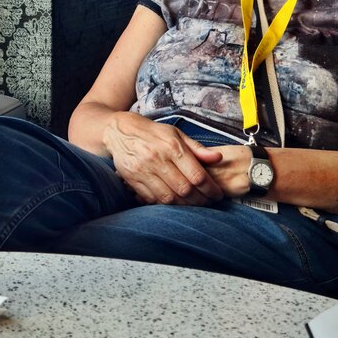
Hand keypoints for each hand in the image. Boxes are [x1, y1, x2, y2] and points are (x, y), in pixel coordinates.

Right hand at [103, 112, 224, 205]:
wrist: (119, 132)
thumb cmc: (152, 133)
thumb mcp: (176, 134)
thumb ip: (198, 148)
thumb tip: (218, 158)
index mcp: (172, 147)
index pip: (197, 175)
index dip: (210, 189)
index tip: (217, 195)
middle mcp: (157, 159)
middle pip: (184, 189)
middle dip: (200, 200)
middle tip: (208, 203)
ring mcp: (143, 171)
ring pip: (169, 198)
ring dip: (184, 205)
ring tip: (193, 204)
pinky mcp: (132, 180)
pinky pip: (152, 199)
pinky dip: (165, 204)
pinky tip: (174, 202)